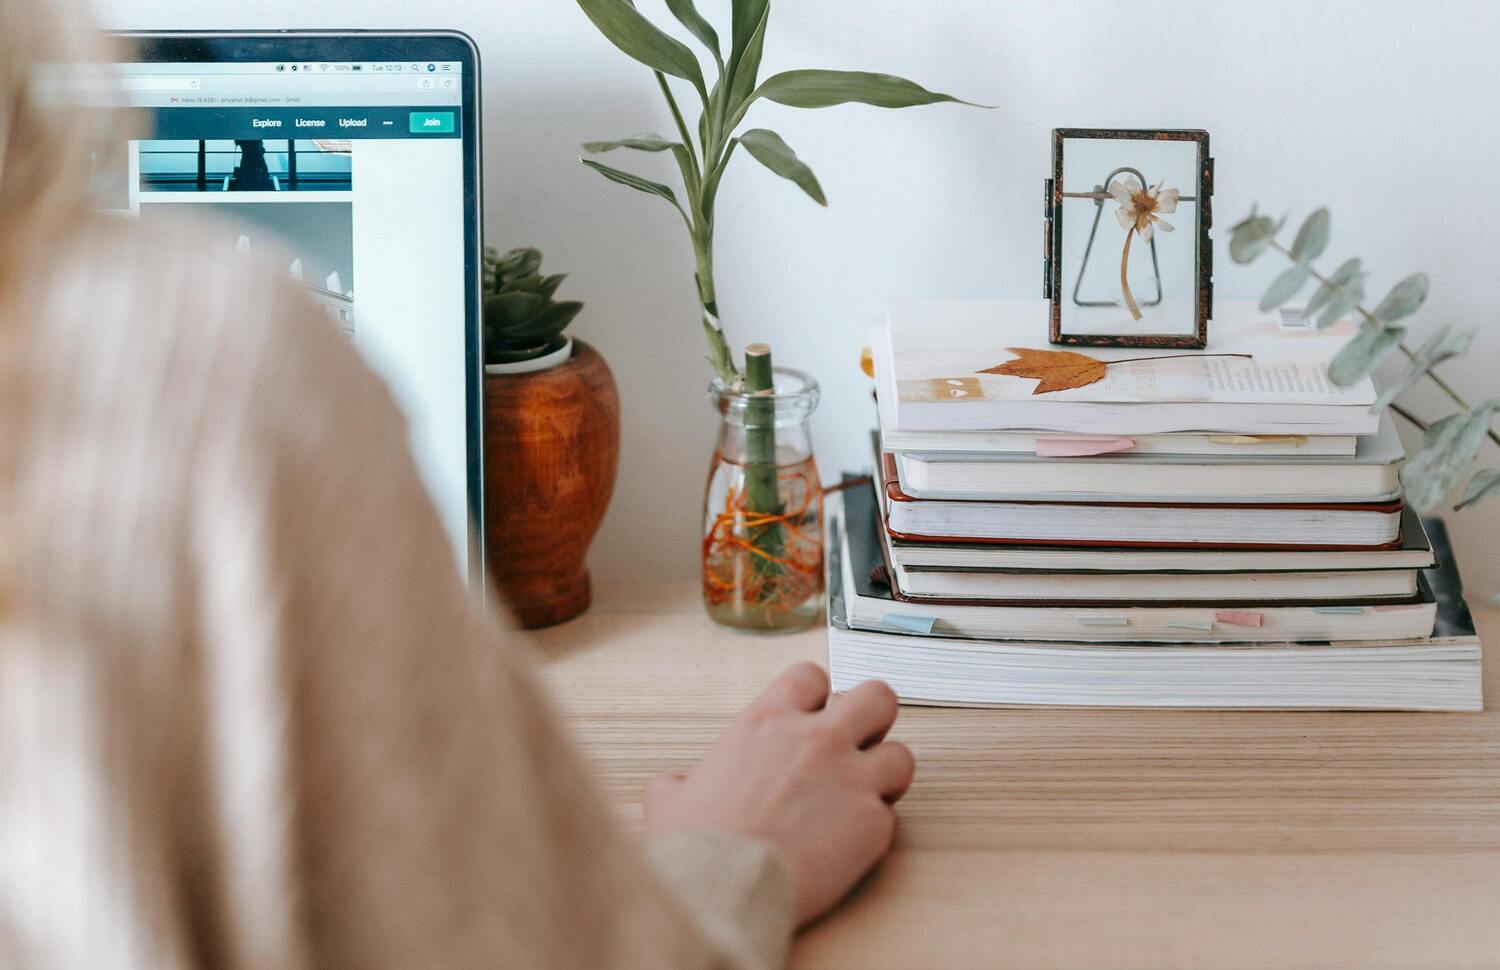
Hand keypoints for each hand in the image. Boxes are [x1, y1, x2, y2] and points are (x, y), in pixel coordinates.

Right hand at [643, 662, 914, 926]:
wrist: (722, 890)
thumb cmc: (694, 846)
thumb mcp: (669, 799)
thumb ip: (680, 782)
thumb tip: (673, 787)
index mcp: (767, 721)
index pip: (812, 676)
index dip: (817, 697)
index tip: (811, 719)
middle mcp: (817, 739)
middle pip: (878, 697)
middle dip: (873, 720)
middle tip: (856, 748)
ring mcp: (851, 778)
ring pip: (902, 755)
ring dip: (885, 776)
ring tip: (861, 800)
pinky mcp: (872, 824)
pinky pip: (890, 817)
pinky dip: (873, 831)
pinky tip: (848, 847)